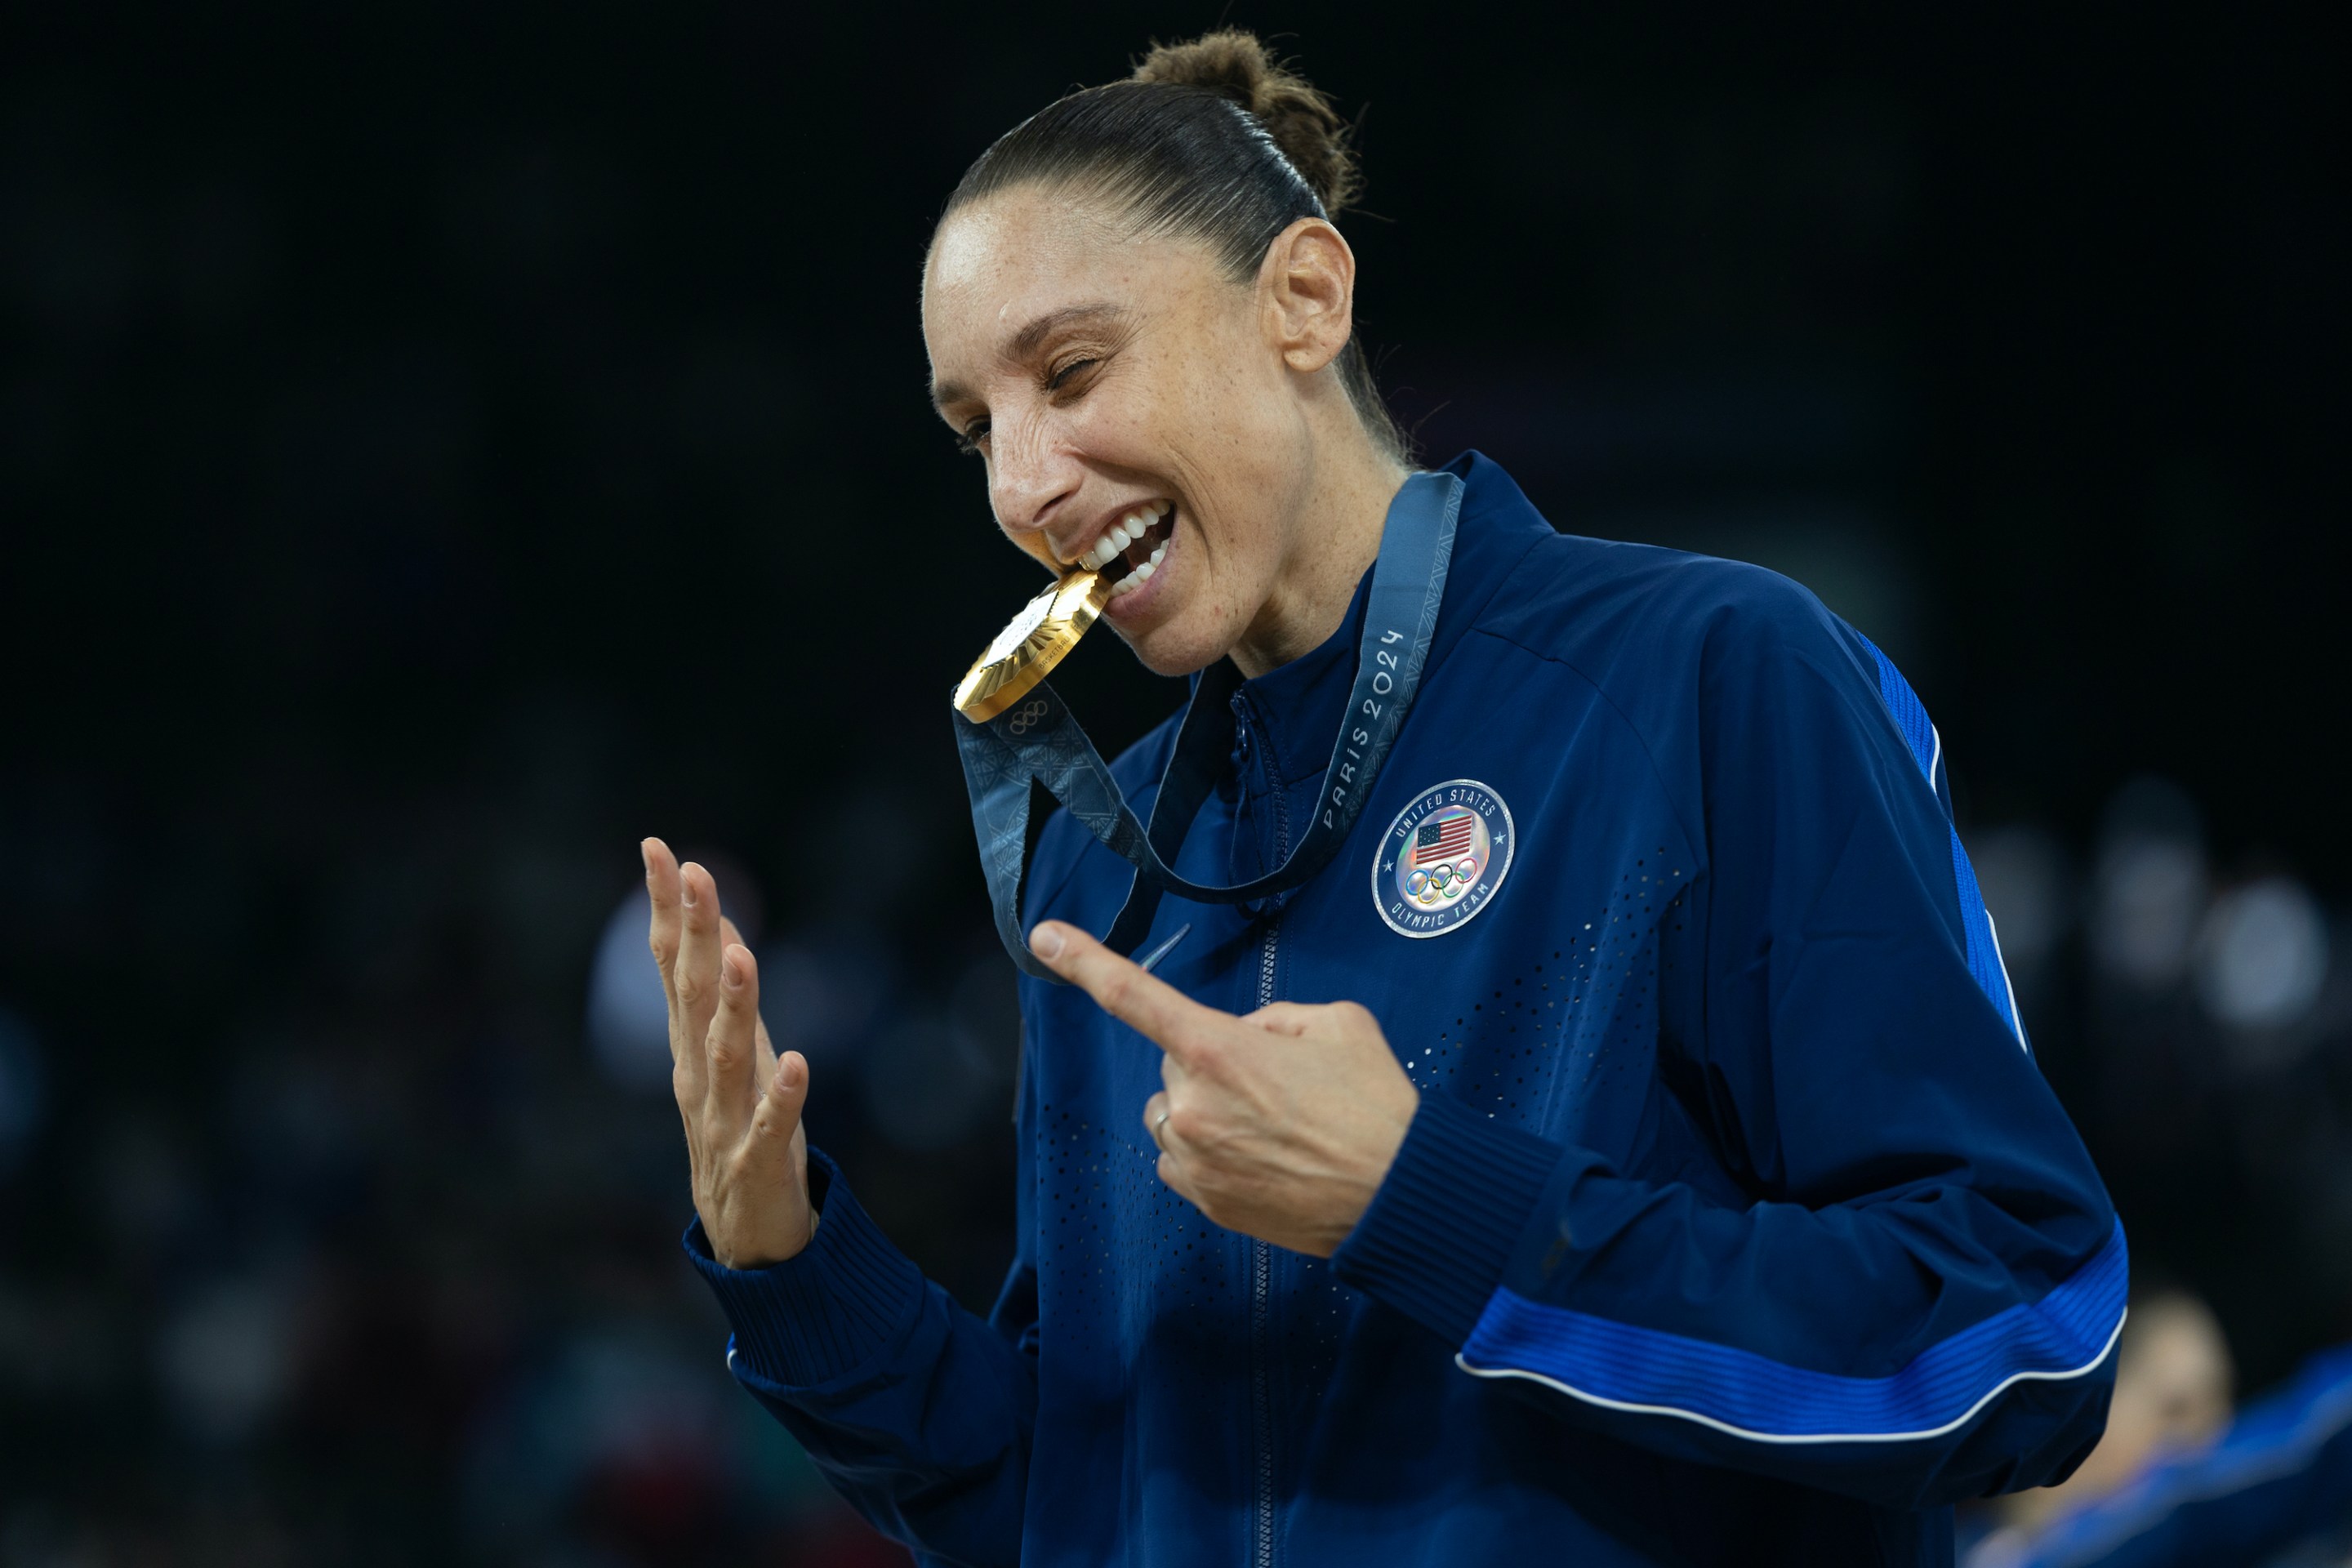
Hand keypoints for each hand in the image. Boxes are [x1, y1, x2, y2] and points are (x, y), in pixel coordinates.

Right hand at [644, 837, 814, 1269]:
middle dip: (696, 934)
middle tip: (695, 873)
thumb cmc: (740, 1132)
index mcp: (690, 1045)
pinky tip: (798, 1066)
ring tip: (743, 957)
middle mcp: (697, 1074)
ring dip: (735, 1006)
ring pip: (726, 1055)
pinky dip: (782, 1097)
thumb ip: (721, 997)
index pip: (672, 965)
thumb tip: (726, 928)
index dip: (667, 908)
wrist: (745, 1237)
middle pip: (693, 996)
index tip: (658, 849)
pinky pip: (769, 1126)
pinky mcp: (756, 1162)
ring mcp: (723, 1119)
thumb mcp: (732, 1055)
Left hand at [1029, 920, 1418, 1256]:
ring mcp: (1194, 1159)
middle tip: (1279, 1086)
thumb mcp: (1337, 1024)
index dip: (1087, 962)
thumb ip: (1273, 1018)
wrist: (1398, 1197)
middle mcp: (1193, 1106)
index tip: (1046, 938)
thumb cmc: (1376, 1107)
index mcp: (1219, 1050)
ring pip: (1174, 1115)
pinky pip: (1182, 1161)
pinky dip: (1210, 1154)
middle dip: (1213, 1064)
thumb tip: (1245, 1036)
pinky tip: (1262, 1158)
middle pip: (1176, 1063)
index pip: (1135, 996)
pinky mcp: (1205, 1202)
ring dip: (1207, 1111)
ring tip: (1275, 1127)